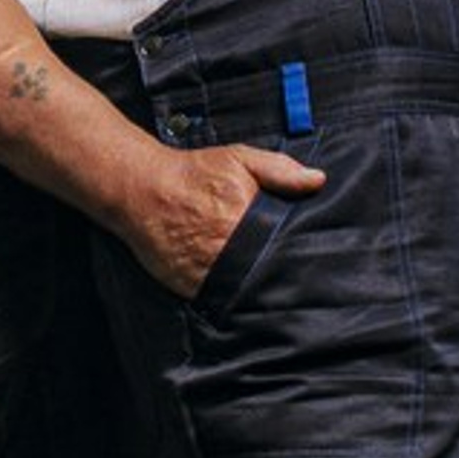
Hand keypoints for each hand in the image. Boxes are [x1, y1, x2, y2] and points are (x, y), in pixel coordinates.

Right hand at [118, 139, 323, 297]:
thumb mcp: (239, 158)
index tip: (311, 261)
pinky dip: (229, 296)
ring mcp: (209, 272)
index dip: (299, 255)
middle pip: (267, 273)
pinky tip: (236, 288)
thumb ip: (280, 170)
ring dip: (255, 288)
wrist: (141, 188)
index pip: (286, 248)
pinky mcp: (190, 287)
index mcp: (248, 219)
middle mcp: (229, 249)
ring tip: (263, 283)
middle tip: (291, 276)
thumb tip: (317, 181)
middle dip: (278, 273)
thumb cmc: (192, 173)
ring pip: (245, 290)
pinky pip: (219, 299)